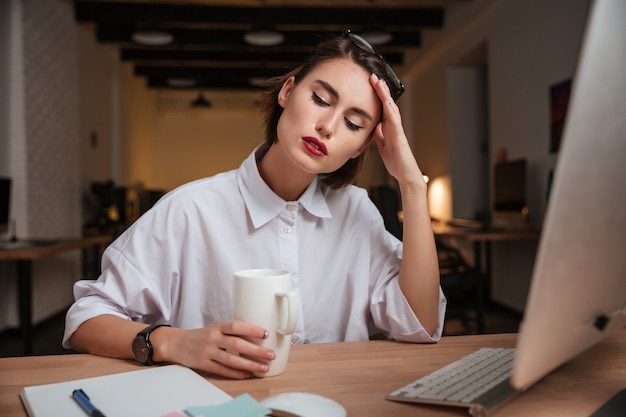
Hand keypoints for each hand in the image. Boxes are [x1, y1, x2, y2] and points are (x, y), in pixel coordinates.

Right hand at [153, 321, 275, 378]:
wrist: (177, 343)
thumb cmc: (202, 335)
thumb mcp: (216, 328)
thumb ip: (232, 332)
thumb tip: (256, 337)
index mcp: (218, 326)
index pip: (236, 326)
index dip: (251, 329)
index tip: (265, 334)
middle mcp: (213, 338)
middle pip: (237, 345)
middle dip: (256, 351)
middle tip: (270, 355)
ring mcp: (208, 352)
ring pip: (232, 360)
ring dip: (250, 365)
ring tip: (263, 368)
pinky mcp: (204, 364)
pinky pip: (223, 370)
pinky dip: (236, 373)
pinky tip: (247, 374)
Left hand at [369, 74, 422, 187]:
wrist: (405, 174)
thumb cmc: (396, 161)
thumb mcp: (382, 145)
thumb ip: (379, 134)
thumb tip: (373, 125)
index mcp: (389, 127)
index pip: (381, 107)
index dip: (375, 95)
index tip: (368, 84)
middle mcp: (394, 126)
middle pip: (387, 103)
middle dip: (380, 90)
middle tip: (373, 76)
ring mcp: (398, 130)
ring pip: (391, 108)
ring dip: (385, 95)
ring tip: (379, 83)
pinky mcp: (400, 137)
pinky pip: (395, 121)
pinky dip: (390, 110)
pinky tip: (387, 102)